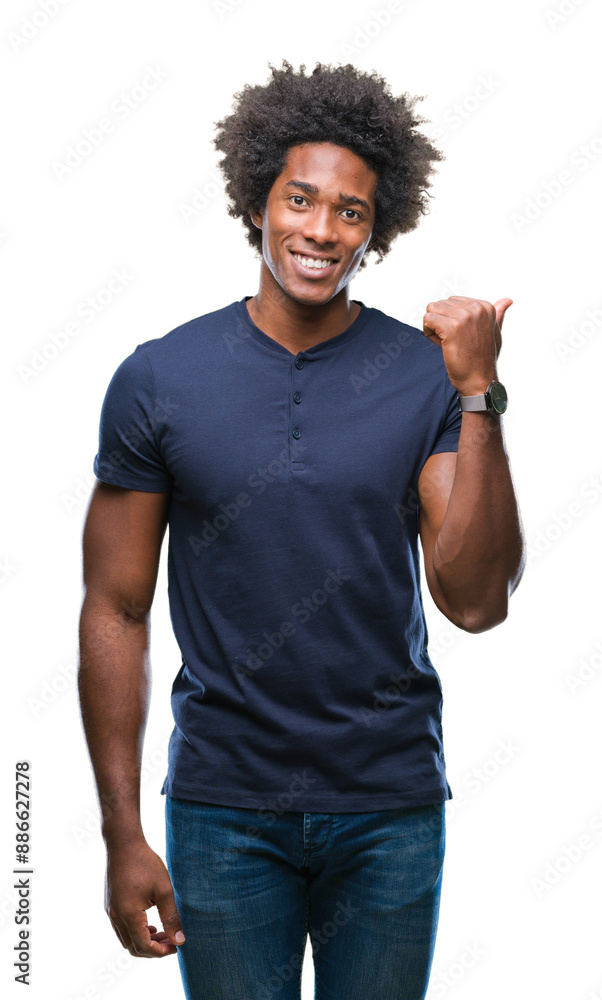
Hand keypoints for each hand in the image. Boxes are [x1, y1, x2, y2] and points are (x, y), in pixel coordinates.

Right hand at [104, 837, 185, 957]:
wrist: (123, 843)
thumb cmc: (145, 863)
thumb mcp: (164, 890)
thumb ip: (171, 917)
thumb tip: (180, 940)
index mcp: (129, 915)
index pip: (143, 947)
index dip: (160, 952)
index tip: (176, 947)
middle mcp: (116, 917)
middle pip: (133, 947)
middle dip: (153, 949)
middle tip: (171, 940)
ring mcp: (110, 911)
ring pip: (126, 939)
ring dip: (143, 941)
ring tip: (163, 932)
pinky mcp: (110, 904)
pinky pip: (121, 928)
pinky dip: (135, 931)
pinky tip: (149, 922)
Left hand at [423, 295, 512, 394]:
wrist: (479, 381)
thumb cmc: (484, 359)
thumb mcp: (495, 332)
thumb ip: (498, 314)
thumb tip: (507, 300)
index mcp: (485, 306)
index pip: (452, 301)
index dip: (451, 319)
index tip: (462, 335)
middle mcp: (476, 308)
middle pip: (440, 304)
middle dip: (441, 322)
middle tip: (454, 341)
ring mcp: (464, 317)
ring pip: (432, 310)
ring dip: (434, 327)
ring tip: (448, 342)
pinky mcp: (451, 327)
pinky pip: (427, 320)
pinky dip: (429, 334)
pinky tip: (442, 345)